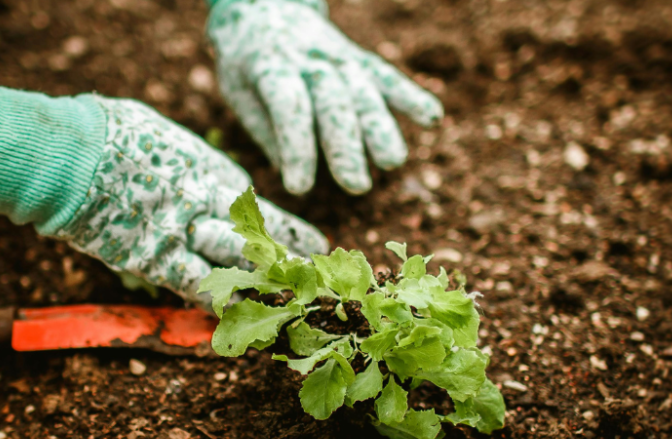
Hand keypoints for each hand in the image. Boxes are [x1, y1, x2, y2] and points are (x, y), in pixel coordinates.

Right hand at [0, 82, 327, 304]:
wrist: (71, 152)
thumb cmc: (107, 131)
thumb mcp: (158, 136)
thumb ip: (180, 159)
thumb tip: (183, 166)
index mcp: (210, 169)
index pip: (255, 207)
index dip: (281, 229)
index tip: (305, 243)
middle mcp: (208, 202)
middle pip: (260, 237)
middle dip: (289, 259)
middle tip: (315, 277)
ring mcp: (185, 233)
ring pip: (238, 265)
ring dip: (263, 286)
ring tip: (288, 304)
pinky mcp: (155, 259)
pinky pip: (195, 287)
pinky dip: (215, 305)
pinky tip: (233, 322)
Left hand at [207, 0, 442, 195]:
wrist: (264, 7)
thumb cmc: (247, 62)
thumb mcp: (238, 91)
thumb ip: (266, 129)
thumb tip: (293, 173)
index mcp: (270, 67)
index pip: (288, 106)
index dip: (295, 147)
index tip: (299, 187)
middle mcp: (309, 59)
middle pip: (333, 102)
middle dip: (345, 145)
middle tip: (355, 186)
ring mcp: (338, 57)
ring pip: (363, 91)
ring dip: (380, 127)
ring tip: (392, 162)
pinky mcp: (358, 59)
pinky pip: (386, 77)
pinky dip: (410, 95)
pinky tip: (432, 118)